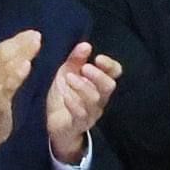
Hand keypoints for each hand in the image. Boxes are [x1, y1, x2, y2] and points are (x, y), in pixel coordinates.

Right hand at [0, 30, 42, 158]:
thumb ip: (7, 67)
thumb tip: (23, 50)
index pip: (2, 48)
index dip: (18, 40)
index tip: (34, 33)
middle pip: (4, 53)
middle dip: (21, 43)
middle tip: (38, 35)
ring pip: (6, 66)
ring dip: (21, 53)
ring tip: (35, 44)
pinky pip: (7, 86)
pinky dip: (16, 75)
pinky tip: (26, 67)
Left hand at [44, 42, 121, 164]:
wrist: (55, 125)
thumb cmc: (64, 95)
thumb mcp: (67, 73)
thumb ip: (75, 59)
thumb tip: (85, 45)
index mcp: (98, 83)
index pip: (114, 73)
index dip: (110, 65)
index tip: (98, 58)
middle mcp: (99, 98)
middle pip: (109, 87)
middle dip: (98, 76)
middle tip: (85, 67)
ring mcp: (90, 112)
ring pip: (94, 100)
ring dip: (82, 87)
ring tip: (69, 78)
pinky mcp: (78, 123)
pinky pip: (81, 115)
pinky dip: (74, 104)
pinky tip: (65, 96)